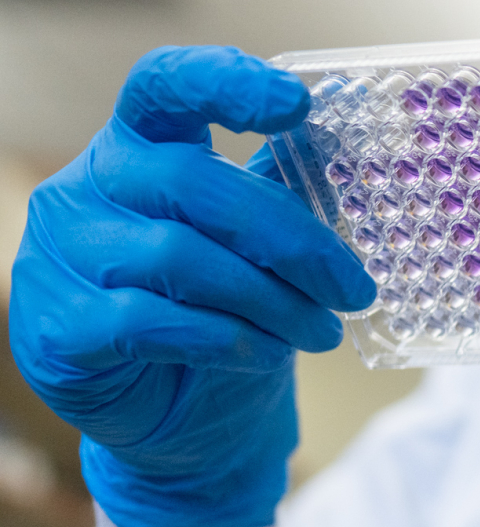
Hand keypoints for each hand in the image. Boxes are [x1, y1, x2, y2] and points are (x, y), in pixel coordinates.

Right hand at [8, 46, 374, 526]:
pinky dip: (223, 338)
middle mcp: (85, 188)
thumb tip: (338, 147)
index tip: (297, 104)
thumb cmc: (227, 314)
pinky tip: (264, 352)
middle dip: (292, 240)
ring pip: (178, 257)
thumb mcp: (261, 248)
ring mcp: (59, 256)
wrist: (183, 420)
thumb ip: (284, 193)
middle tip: (353, 289)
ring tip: (322, 331)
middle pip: (193, 183)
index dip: (225, 83)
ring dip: (270, 300)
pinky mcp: (56, 328)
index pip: (164, 86)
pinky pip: (146, 322)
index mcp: (139, 147)